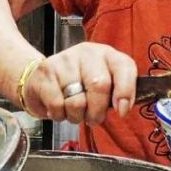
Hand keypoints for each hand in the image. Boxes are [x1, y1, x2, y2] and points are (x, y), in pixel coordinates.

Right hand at [22, 43, 136, 124]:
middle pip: (99, 86)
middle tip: (92, 118)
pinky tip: (58, 107)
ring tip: (72, 110)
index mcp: (107, 54)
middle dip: (97, 112)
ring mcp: (65, 60)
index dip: (125, 92)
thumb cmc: (79, 84)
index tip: (121, 111)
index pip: (124, 68)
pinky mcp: (46, 71)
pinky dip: (58, 115)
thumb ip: (118, 93)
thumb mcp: (104, 84)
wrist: (45, 77)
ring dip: (75, 116)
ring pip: (76, 101)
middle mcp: (87, 52)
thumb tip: (123, 108)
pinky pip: (57, 105)